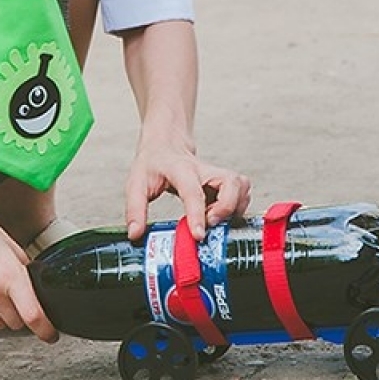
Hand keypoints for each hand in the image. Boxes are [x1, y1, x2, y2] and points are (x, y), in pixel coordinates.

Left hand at [123, 140, 251, 241]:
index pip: (193, 192)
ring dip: (234, 208)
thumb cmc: (153, 163)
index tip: (198, 235)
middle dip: (227, 208)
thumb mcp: (136, 184)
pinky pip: (243, 194)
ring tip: (213, 218)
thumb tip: (135, 234)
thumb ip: (135, 209)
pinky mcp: (226, 182)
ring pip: (243, 187)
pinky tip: (218, 214)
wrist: (165, 144)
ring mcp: (218, 174)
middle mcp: (205, 170)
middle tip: (210, 223)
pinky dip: (237, 207)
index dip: (197, 215)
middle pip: (232, 183)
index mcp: (181, 169)